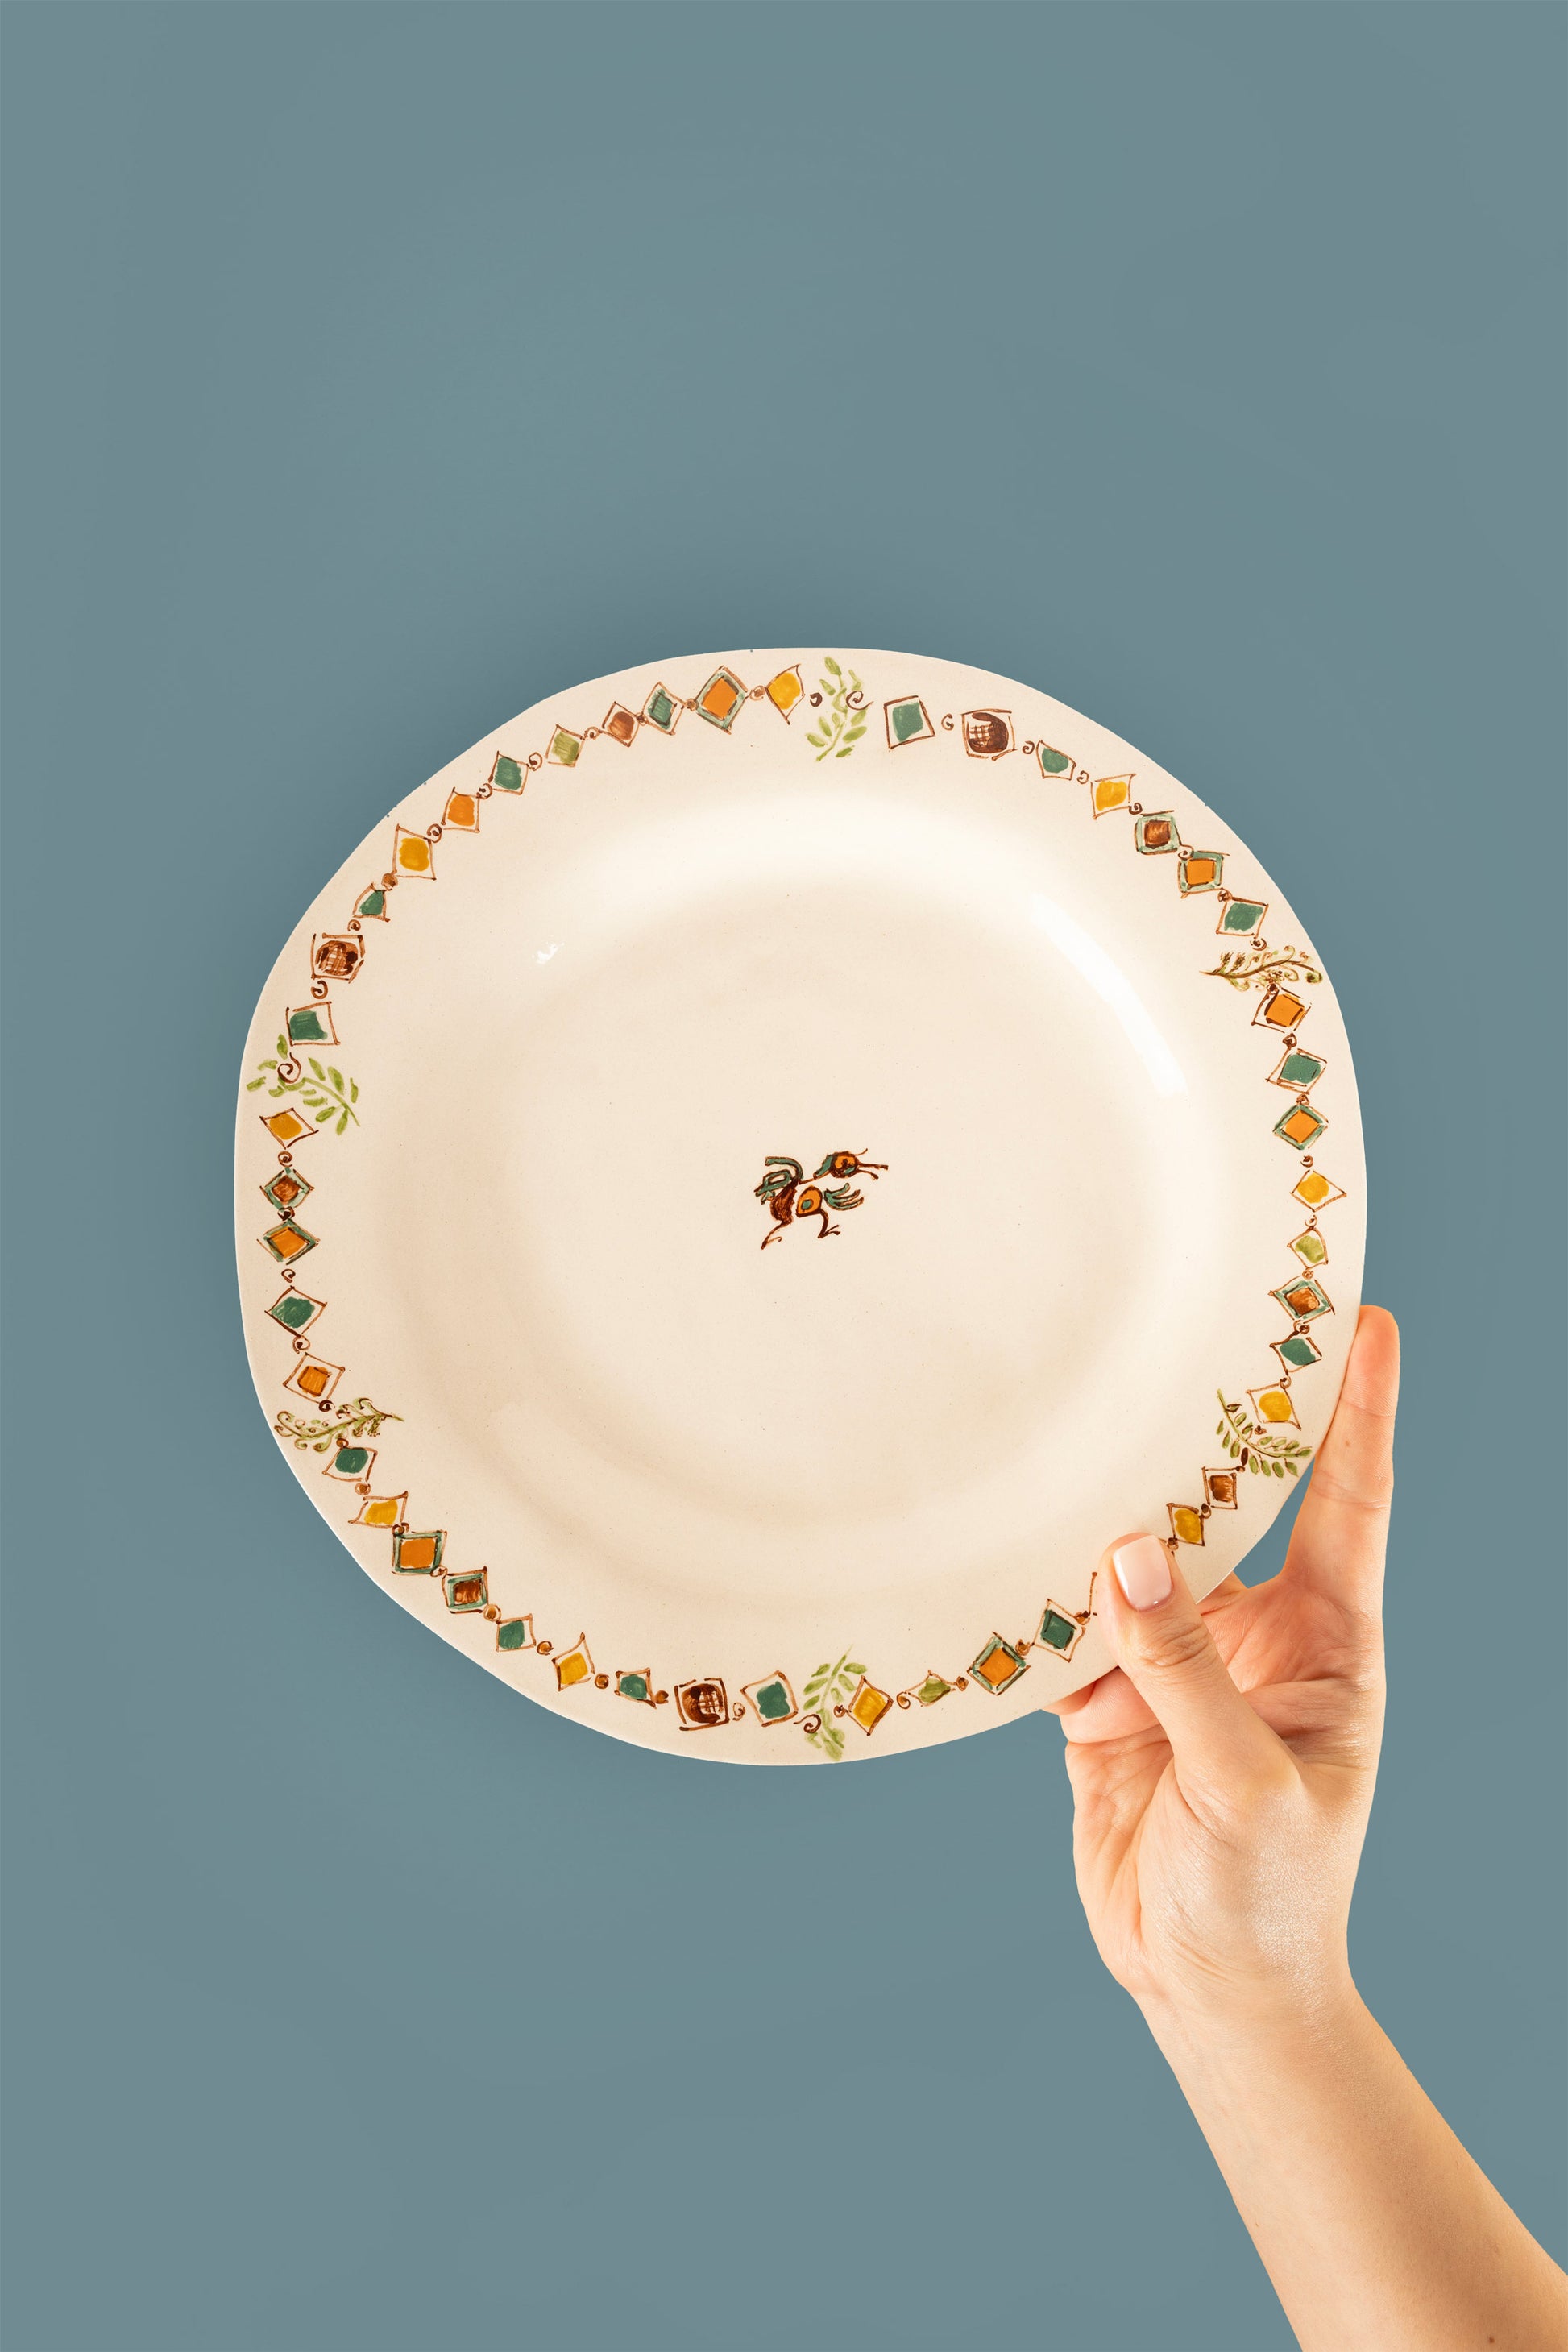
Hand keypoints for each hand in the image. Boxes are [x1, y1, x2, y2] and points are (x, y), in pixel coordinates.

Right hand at [1047, 1305, 1399, 2033]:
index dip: (1360, 1409)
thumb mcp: (1247, 1785)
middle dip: (1206, 1431)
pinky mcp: (1108, 1699)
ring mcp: (1178, 1663)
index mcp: (1329, 1644)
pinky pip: (1069, 1624)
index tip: (1367, 1318)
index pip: (1350, 1501)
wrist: (1208, 1992)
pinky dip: (1037, 1596)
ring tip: (1066, 1433)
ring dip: (1102, 1515)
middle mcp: (1255, 1634)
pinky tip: (1005, 1549)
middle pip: (1230, 1507)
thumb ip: (1188, 1669)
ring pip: (1135, 1557)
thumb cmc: (1269, 1896)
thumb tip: (1130, 1550)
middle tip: (1183, 1330)